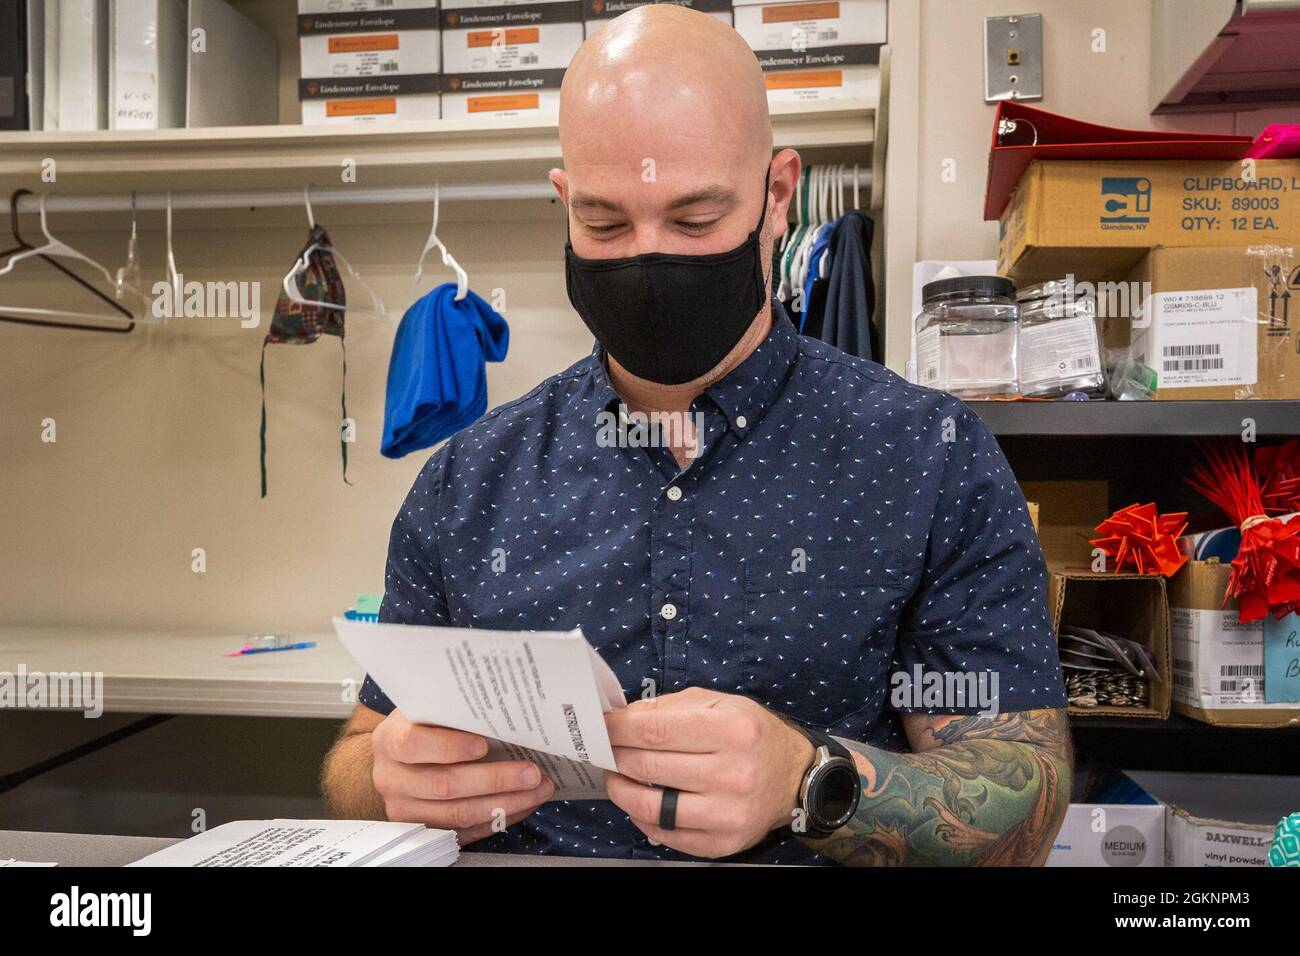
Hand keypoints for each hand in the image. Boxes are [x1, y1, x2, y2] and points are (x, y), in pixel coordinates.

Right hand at [371, 709, 554, 844]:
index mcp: (390, 740)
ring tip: (538, 790)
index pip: (412, 745)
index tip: (483, 745)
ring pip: (457, 814)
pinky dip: (499, 819)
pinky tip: (524, 804)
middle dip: (494, 780)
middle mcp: (391, 778)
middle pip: (443, 785)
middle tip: (532, 773)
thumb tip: (505, 714)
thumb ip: (453, 711)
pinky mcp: (423, 830)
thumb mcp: (428, 709)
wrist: (399, 758)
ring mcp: (404, 809)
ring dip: (504, 804)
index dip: (449, 746)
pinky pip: (465, 831)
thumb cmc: (422, 726)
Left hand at [604, 687, 814, 857]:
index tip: (601, 725)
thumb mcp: (721, 705)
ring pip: (652, 805)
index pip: (657, 730)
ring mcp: (727, 813)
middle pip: (650, 765)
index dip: (619, 728)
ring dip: (621, 789)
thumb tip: (624, 717)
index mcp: (732, 731)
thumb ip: (671, 707)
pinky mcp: (722, 843)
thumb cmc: (753, 736)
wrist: (795, 779)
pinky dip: (642, 817)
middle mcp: (732, 773)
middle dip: (615, 754)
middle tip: (602, 748)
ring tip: (613, 775)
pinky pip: (666, 834)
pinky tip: (638, 801)